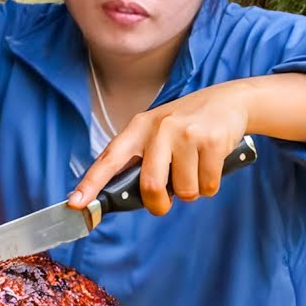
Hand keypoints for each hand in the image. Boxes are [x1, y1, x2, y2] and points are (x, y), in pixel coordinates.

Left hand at [70, 82, 249, 215]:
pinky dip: (210, 185)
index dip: (91, 183)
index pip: (109, 159)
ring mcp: (186, 133)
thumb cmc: (187, 125)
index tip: (76, 204)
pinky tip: (211, 164)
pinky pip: (207, 185)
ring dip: (191, 191)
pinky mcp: (212, 141)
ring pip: (184, 191)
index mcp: (138, 128)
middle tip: (165, 203)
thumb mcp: (157, 131)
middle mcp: (159, 128)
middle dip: (159, 205)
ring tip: (195, 168)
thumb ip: (140, 159)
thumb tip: (125, 196)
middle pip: (151, 186)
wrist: (229, 101)